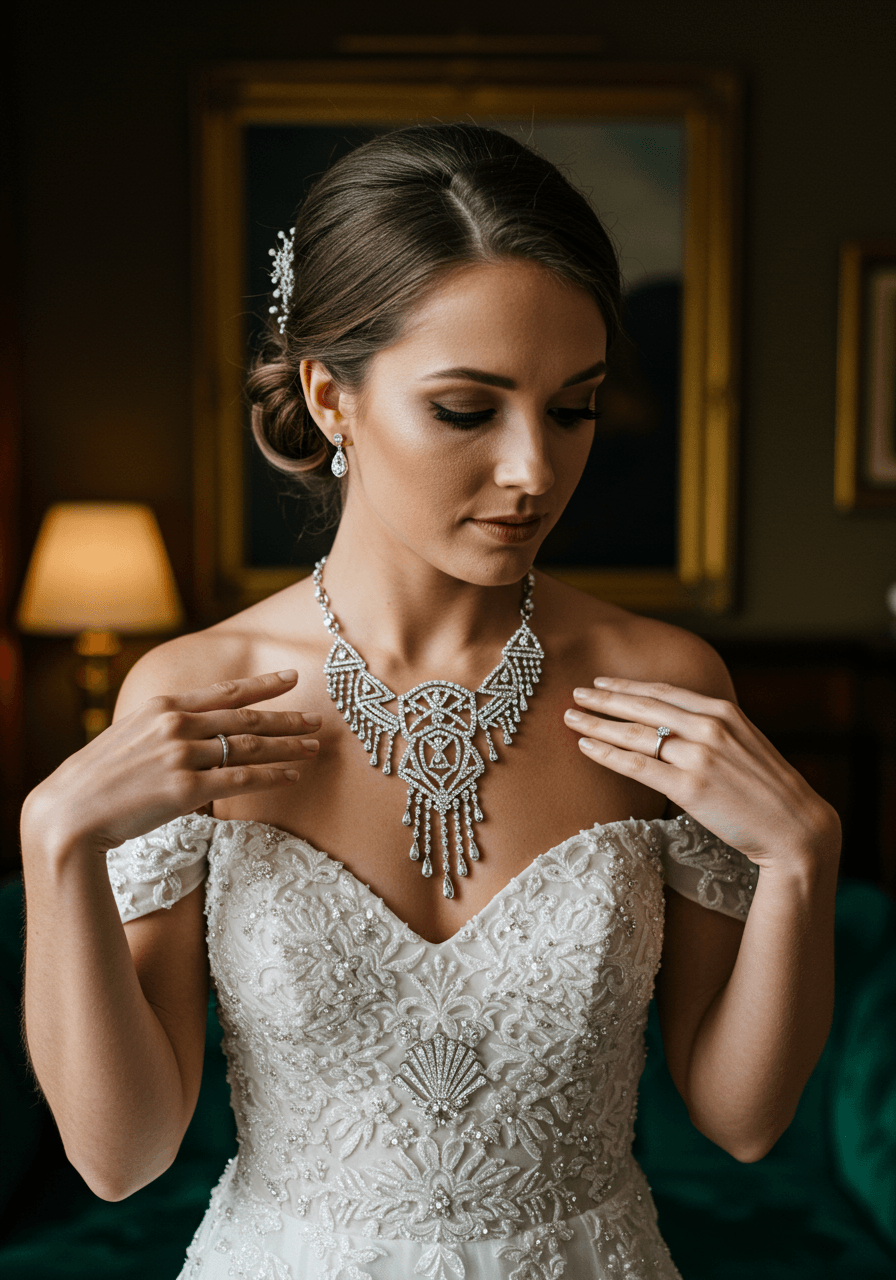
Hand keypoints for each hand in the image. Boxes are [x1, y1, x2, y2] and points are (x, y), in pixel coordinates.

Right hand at [22, 671, 318, 856]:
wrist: (70, 812)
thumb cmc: (98, 778)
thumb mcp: (130, 736)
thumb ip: (164, 728)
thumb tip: (195, 729)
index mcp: (163, 707)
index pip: (224, 692)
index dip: (263, 685)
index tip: (292, 678)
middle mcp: (176, 725)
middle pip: (245, 719)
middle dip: (286, 719)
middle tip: (316, 720)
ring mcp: (182, 756)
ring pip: (249, 748)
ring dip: (287, 747)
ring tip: (313, 747)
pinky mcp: (186, 790)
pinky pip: (241, 781)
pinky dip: (272, 777)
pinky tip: (293, 775)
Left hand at [563, 677, 839, 872]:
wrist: (794, 827)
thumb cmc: (767, 790)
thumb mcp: (744, 743)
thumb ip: (711, 728)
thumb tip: (676, 724)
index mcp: (722, 711)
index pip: (663, 691)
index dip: (628, 686)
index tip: (601, 683)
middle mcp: (708, 726)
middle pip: (643, 706)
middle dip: (604, 699)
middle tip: (574, 694)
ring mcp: (698, 756)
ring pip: (634, 733)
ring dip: (597, 724)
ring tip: (571, 718)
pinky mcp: (689, 787)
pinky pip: (637, 765)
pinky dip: (608, 754)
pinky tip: (587, 747)